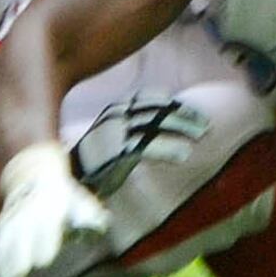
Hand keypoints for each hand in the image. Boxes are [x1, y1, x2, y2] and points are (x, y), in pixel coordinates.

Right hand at [0, 144, 111, 276]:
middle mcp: (28, 215)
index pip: (45, 226)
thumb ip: (90, 215)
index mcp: (49, 207)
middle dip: (19, 256)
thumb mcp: (80, 200)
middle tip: (21, 275)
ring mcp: (12, 222)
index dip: (43, 243)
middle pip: (20, 237)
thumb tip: (100, 225)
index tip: (44, 262)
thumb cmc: (64, 197)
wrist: (34, 175)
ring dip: (5, 267)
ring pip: (5, 245)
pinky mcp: (2, 230)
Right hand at [72, 97, 211, 198]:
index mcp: (116, 110)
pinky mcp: (115, 153)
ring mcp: (115, 133)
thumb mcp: (115, 136)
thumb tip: (163, 123)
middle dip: (184, 116)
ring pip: (155, 126)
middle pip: (156, 110)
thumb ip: (135, 127)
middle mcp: (116, 117)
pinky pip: (146, 147)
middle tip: (206, 125)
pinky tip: (183, 155)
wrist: (69, 178)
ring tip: (202, 136)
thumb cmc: (96, 158)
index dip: (171, 103)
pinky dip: (168, 149)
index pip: (147, 98)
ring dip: (182, 129)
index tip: (191, 111)